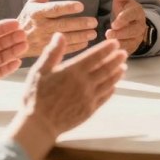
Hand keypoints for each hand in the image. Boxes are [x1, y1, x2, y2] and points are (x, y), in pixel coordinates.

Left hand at [0, 0, 26, 104]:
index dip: (4, 27)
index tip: (16, 23)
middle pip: (0, 43)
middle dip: (12, 38)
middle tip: (24, 34)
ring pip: (3, 56)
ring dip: (14, 51)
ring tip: (24, 46)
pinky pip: (0, 71)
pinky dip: (9, 67)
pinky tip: (17, 61)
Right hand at [7, 34, 127, 159]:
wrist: (39, 124)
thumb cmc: (36, 96)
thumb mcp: (40, 71)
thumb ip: (52, 52)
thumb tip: (60, 35)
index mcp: (73, 71)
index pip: (95, 56)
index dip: (107, 49)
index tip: (115, 43)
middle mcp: (84, 83)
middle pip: (106, 68)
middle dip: (116, 59)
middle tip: (124, 53)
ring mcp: (89, 97)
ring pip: (108, 82)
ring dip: (117, 73)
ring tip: (123, 67)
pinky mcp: (90, 110)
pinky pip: (105, 97)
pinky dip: (111, 89)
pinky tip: (114, 86)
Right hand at [18, 0, 98, 57]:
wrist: (15, 39)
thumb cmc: (28, 18)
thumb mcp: (33, 2)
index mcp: (37, 12)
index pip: (54, 9)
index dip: (67, 7)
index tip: (81, 6)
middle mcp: (41, 26)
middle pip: (63, 24)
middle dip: (80, 24)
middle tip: (94, 22)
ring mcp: (44, 40)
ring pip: (65, 38)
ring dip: (81, 36)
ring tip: (93, 32)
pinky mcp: (47, 49)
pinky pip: (63, 49)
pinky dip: (76, 46)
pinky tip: (86, 42)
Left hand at [105, 0, 147, 53]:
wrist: (134, 25)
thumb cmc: (125, 11)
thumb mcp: (122, 0)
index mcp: (137, 12)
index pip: (132, 14)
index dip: (124, 18)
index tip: (115, 22)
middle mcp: (140, 26)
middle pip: (133, 31)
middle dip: (121, 33)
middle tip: (109, 33)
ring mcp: (137, 38)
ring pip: (130, 42)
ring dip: (120, 43)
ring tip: (108, 41)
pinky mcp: (133, 48)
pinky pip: (128, 51)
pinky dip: (119, 51)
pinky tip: (110, 51)